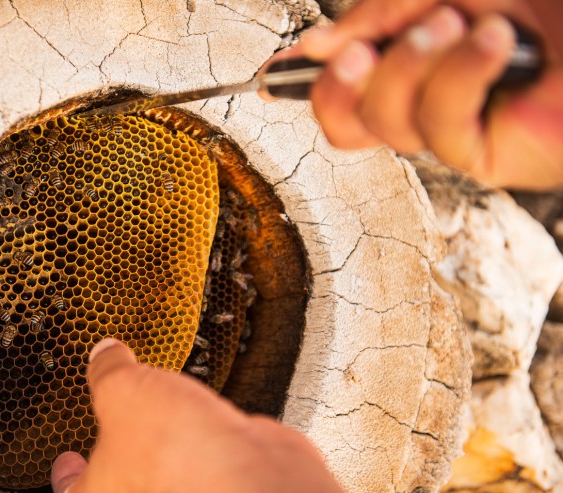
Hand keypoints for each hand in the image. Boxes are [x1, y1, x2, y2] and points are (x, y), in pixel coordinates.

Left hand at [51, 338, 361, 492]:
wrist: (252, 477)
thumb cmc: (177, 457)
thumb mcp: (120, 392)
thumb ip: (107, 372)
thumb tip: (104, 356)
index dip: (65, 474)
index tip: (66, 460)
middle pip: (117, 489)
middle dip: (115, 456)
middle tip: (113, 428)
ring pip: (161, 478)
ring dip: (159, 447)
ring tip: (158, 414)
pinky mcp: (218, 491)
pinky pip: (198, 467)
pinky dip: (195, 444)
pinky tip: (198, 420)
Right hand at [267, 0, 562, 189]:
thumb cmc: (545, 3)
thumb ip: (382, 12)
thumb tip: (318, 44)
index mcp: (414, 59)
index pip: (346, 84)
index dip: (306, 79)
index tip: (279, 69)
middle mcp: (425, 99)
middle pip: (345, 122)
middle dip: (340, 84)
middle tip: (358, 51)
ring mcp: (450, 131)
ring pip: (382, 122)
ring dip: (410, 65)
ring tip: (455, 23)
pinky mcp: (479, 155)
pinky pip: (435, 126)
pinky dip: (458, 74)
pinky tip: (495, 42)